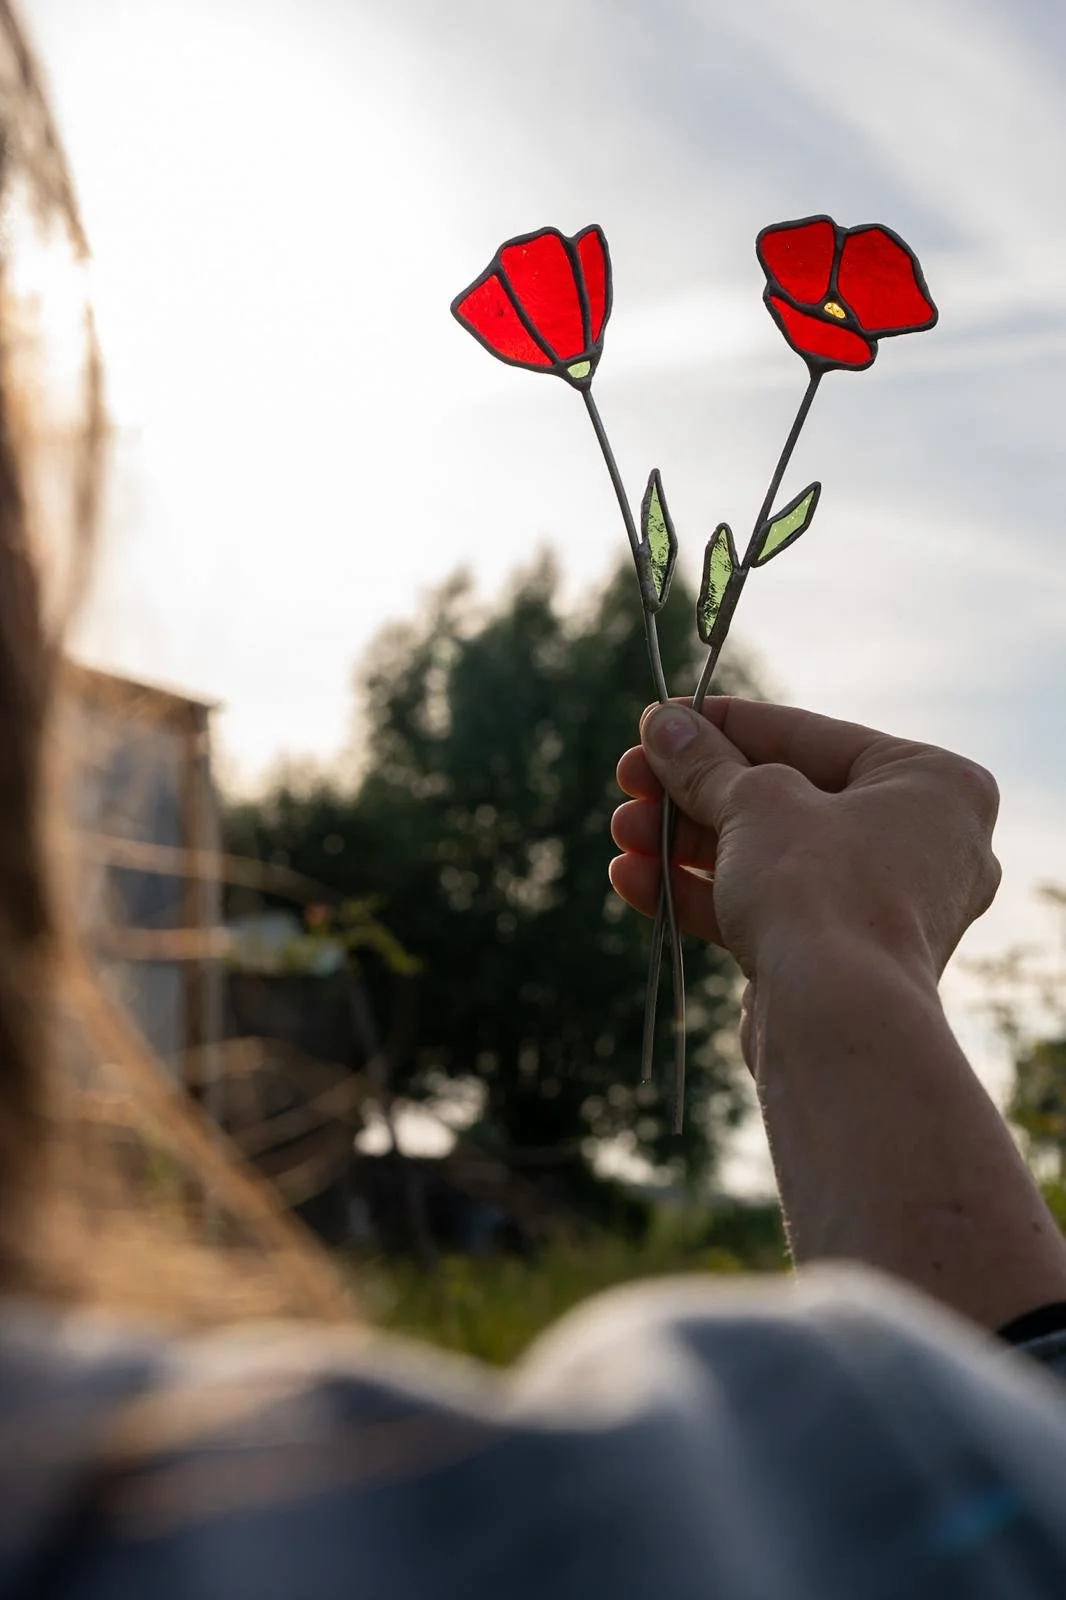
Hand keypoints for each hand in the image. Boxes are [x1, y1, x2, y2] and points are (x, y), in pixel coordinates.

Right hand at [610, 698, 1000, 983]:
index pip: (811, 735)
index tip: (661, 720)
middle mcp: (924, 845)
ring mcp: (886, 909)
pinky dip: (706, 894)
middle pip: (785, 799)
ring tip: (623, 832)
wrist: (837, 1025)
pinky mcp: (843, 962)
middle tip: (629, 780)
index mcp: (934, 785)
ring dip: (686, 844)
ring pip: (769, 859)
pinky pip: (770, 910)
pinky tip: (634, 880)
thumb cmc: (820, 891)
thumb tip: (663, 724)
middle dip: (693, 794)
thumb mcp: (754, 804)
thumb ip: (706, 762)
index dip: (724, 725)